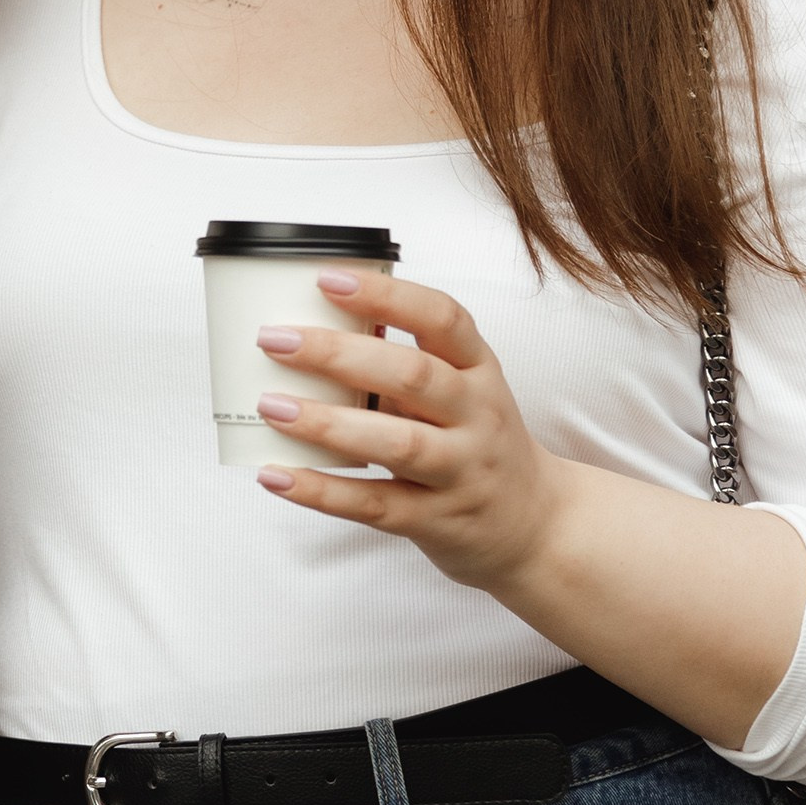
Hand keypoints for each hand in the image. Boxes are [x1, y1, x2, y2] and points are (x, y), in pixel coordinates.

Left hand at [249, 268, 568, 592]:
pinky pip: (375, 504)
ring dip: (327, 423)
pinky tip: (277, 475)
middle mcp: (477, 416)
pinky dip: (322, 490)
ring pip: (396, 443)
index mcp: (480, 370)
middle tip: (275, 341)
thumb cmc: (477, 443)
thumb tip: (322, 324)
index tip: (328, 280)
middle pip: (413, 376)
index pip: (442, 319)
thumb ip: (407, 363)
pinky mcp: (436, 520)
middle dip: (338, 354)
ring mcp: (460, 471)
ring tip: (271, 406)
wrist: (533, 524)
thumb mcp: (463, 390)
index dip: (387, 295)